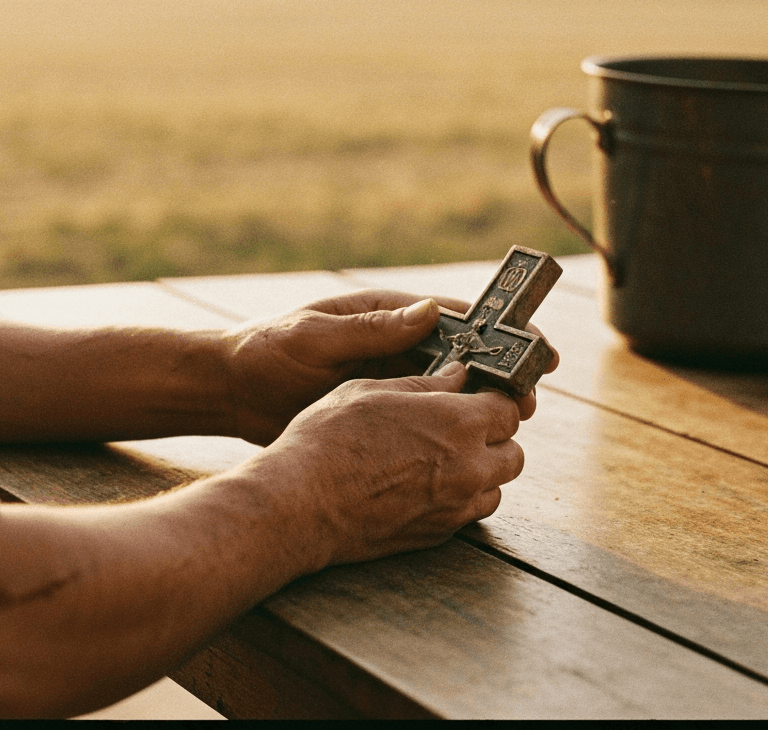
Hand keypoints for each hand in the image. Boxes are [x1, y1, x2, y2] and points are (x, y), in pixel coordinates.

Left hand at [222, 289, 558, 445]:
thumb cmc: (266, 351)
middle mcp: (395, 345)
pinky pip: (424, 422)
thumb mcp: (316, 336)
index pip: (456, 320)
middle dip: (501, 378)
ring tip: (511, 430)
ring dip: (480, 409)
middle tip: (528, 402)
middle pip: (464, 360)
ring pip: (450, 395)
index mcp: (385, 316)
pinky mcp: (379, 413)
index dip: (501, 332)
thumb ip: (370, 328)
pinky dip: (448, 433)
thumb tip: (428, 312)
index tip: (536, 348)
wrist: (231, 391)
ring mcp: (389, 381)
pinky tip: (470, 454)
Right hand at [251, 361, 523, 567]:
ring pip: (496, 488)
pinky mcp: (438, 535)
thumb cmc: (327, 440)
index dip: (495, 401)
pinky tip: (426, 486)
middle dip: (495, 439)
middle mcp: (469, 468)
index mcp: (458, 423)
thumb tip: (455, 375)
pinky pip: (468, 514)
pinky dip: (460, 500)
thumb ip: (422, 383)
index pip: (510, 409)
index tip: (480, 398)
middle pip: (513, 453)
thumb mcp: (370, 390)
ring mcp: (456, 507)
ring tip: (444, 460)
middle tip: (462, 429)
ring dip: (482, 472)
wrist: (301, 504)